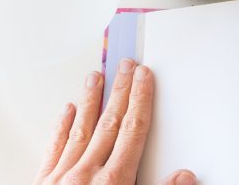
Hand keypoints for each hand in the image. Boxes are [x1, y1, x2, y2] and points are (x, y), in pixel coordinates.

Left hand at [34, 59, 195, 184]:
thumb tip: (185, 176)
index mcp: (114, 181)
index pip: (133, 129)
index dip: (142, 100)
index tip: (145, 76)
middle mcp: (87, 173)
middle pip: (109, 122)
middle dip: (120, 91)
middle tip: (125, 65)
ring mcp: (62, 178)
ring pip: (79, 129)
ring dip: (90, 100)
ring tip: (95, 76)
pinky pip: (53, 149)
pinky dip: (61, 128)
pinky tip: (65, 112)